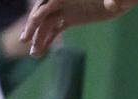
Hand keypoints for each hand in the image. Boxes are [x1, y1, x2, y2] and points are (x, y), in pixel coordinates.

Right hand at [20, 0, 137, 57]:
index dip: (42, 9)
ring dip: (39, 38)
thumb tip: (112, 4)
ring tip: (34, 54)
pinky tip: (41, 52)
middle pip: (44, 11)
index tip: (35, 20)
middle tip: (25, 39)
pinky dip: (47, 39)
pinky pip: (55, 28)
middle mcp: (66, 0)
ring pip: (48, 23)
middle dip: (34, 24)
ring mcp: (67, 9)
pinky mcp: (71, 18)